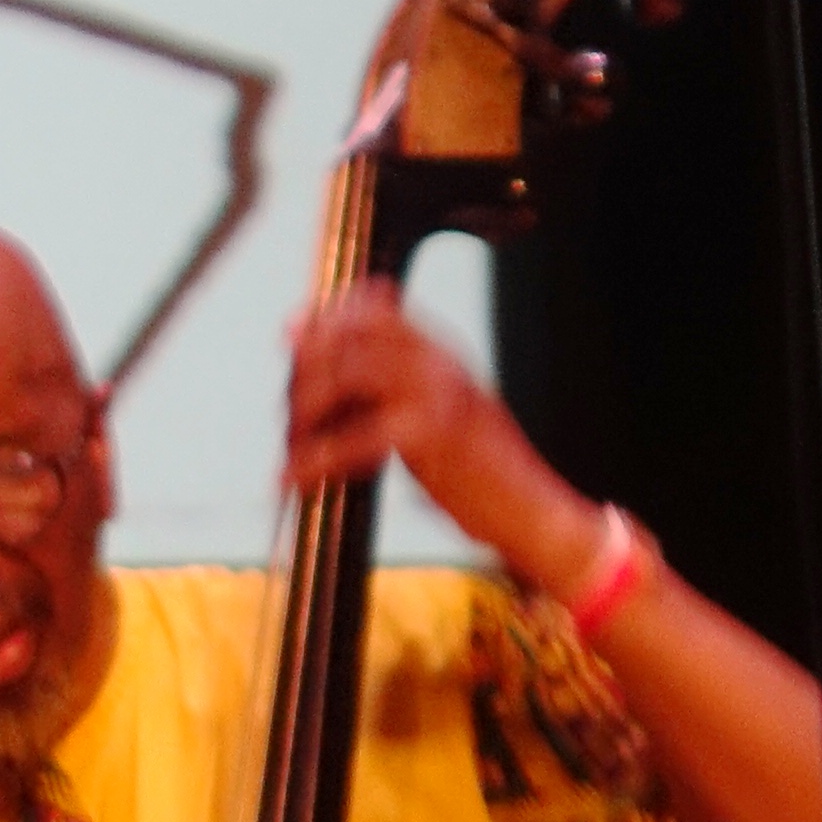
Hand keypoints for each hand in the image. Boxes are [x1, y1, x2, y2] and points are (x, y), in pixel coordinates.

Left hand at [286, 282, 586, 566]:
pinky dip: (313, 460)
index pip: (377, 308)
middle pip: (350, 338)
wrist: (533, 513)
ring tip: (293, 447)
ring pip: (345, 376)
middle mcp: (440, 364)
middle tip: (288, 412)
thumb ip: (395, 389)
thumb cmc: (482, 474)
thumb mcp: (441, 415)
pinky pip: (351, 439)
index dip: (327, 316)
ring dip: (304, 412)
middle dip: (304, 372)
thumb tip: (333, 373)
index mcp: (443, 354)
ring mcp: (438, 396)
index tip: (291, 331)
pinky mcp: (431, 437)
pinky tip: (294, 478)